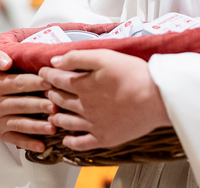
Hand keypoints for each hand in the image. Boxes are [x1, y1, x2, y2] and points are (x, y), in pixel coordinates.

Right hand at [0, 46, 56, 151]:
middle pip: (21, 105)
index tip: (50, 82)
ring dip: (37, 126)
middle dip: (40, 105)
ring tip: (53, 127)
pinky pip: (14, 139)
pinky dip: (28, 143)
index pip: (18, 84)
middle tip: (57, 105)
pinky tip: (42, 146)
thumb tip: (7, 62)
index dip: (35, 83)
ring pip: (20, 124)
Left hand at [38, 49, 170, 151]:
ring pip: (66, 121)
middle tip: (47, 90)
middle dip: (50, 93)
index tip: (43, 72)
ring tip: (52, 113)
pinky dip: (71, 142)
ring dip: (56, 116)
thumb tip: (56, 61)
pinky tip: (67, 140)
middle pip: (60, 100)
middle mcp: (84, 106)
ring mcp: (93, 124)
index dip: (47, 75)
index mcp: (83, 85)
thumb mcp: (105, 56)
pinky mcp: (104, 137)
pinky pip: (82, 143)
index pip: (57, 79)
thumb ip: (78, 58)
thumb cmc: (135, 75)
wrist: (156, 98)